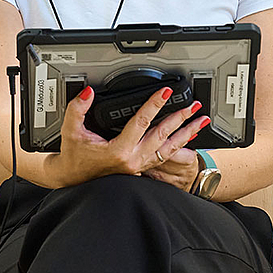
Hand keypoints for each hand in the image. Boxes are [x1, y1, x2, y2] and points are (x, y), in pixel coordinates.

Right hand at [49, 86, 211, 186]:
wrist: (73, 180)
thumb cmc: (74, 159)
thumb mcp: (70, 131)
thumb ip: (78, 109)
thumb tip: (88, 93)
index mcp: (119, 151)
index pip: (142, 122)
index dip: (154, 105)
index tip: (164, 92)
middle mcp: (133, 160)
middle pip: (163, 135)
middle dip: (180, 118)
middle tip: (193, 106)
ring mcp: (139, 166)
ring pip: (169, 148)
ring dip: (186, 133)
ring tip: (201, 122)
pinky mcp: (140, 168)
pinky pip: (165, 156)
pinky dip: (178, 146)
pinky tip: (188, 138)